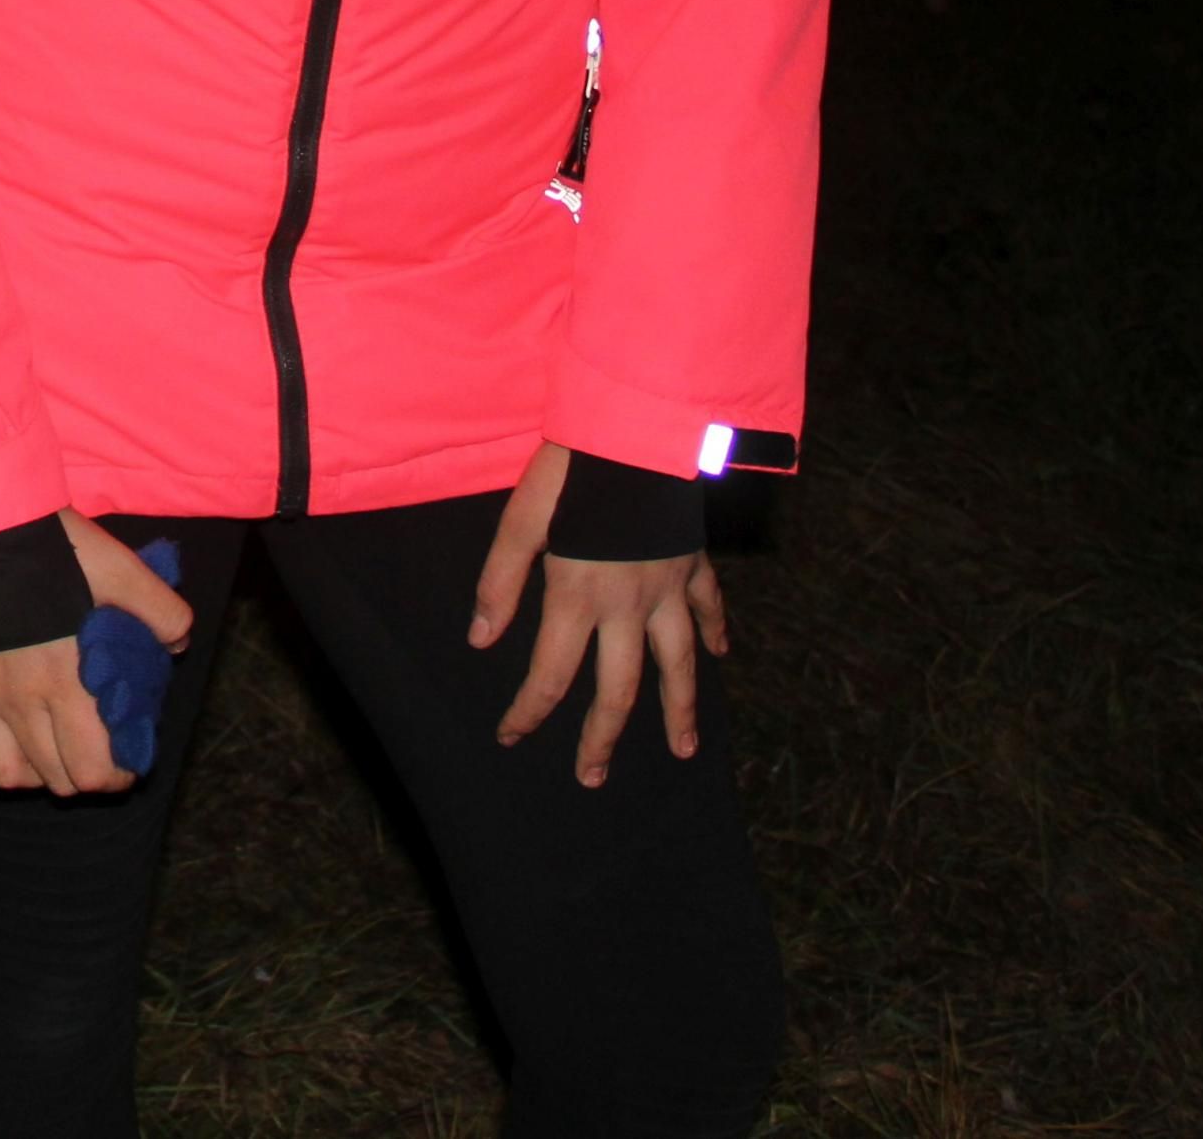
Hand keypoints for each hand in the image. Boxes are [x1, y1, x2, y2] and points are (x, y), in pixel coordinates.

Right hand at [0, 510, 191, 793]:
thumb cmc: (51, 545)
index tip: (125, 762)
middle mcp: (18, 701)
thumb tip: (177, 646)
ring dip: (32, 773)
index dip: (117, 777)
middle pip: (55, 780)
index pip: (94, 770)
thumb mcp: (120, 568)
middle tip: (90, 752)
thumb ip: (160, 610)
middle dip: (81, 775)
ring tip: (44, 751)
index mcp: (66, 679)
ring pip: (5, 775)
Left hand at [469, 444, 731, 786]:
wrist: (637, 426)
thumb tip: (482, 640)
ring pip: (677, 662)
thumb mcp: (521, 520)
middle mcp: (628, 603)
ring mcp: (667, 585)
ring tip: (684, 749)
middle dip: (603, 737)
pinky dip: (715, 631)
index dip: (529, 712)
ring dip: (679, 709)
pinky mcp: (691, 560)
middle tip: (593, 777)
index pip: (551, 673)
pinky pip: (708, 605)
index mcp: (578, 595)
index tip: (510, 736)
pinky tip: (720, 654)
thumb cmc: (572, 468)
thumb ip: (500, 582)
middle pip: (618, 688)